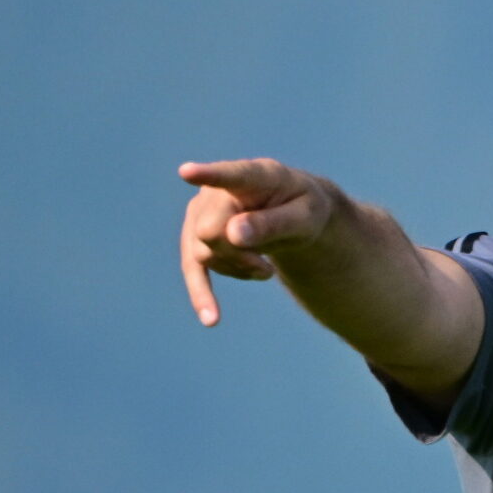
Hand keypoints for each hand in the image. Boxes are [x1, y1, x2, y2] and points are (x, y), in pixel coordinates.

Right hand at [176, 158, 339, 324]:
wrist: (293, 215)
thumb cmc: (303, 209)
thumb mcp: (305, 218)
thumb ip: (273, 224)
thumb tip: (233, 234)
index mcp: (255, 176)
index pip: (231, 175)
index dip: (208, 175)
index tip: (187, 172)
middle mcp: (219, 189)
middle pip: (211, 231)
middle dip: (239, 256)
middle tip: (269, 269)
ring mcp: (202, 211)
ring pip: (203, 252)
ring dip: (237, 269)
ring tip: (265, 268)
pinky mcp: (196, 236)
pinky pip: (192, 268)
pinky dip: (202, 294)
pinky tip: (211, 319)